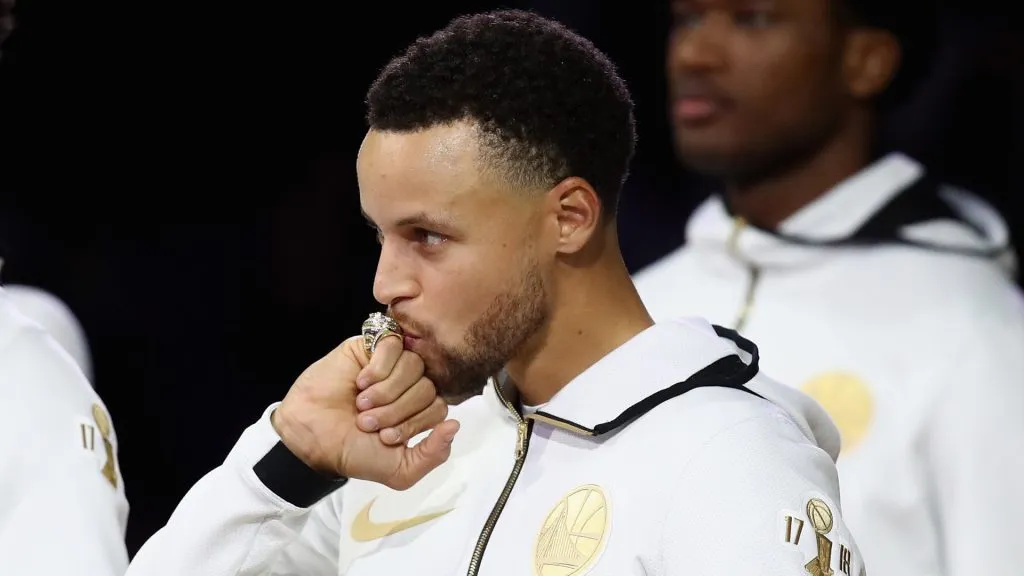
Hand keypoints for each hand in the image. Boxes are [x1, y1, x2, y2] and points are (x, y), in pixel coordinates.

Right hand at [272, 335, 459, 489]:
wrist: (312, 437)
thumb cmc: (353, 452)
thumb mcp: (399, 470)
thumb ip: (433, 455)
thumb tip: (455, 425)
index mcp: (419, 411)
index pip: (439, 407)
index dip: (415, 423)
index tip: (386, 438)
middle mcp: (409, 386)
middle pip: (427, 387)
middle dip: (397, 411)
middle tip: (368, 422)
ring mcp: (392, 365)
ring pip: (413, 366)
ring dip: (386, 392)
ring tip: (361, 404)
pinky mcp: (371, 346)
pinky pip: (394, 345)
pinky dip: (378, 369)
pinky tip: (360, 382)